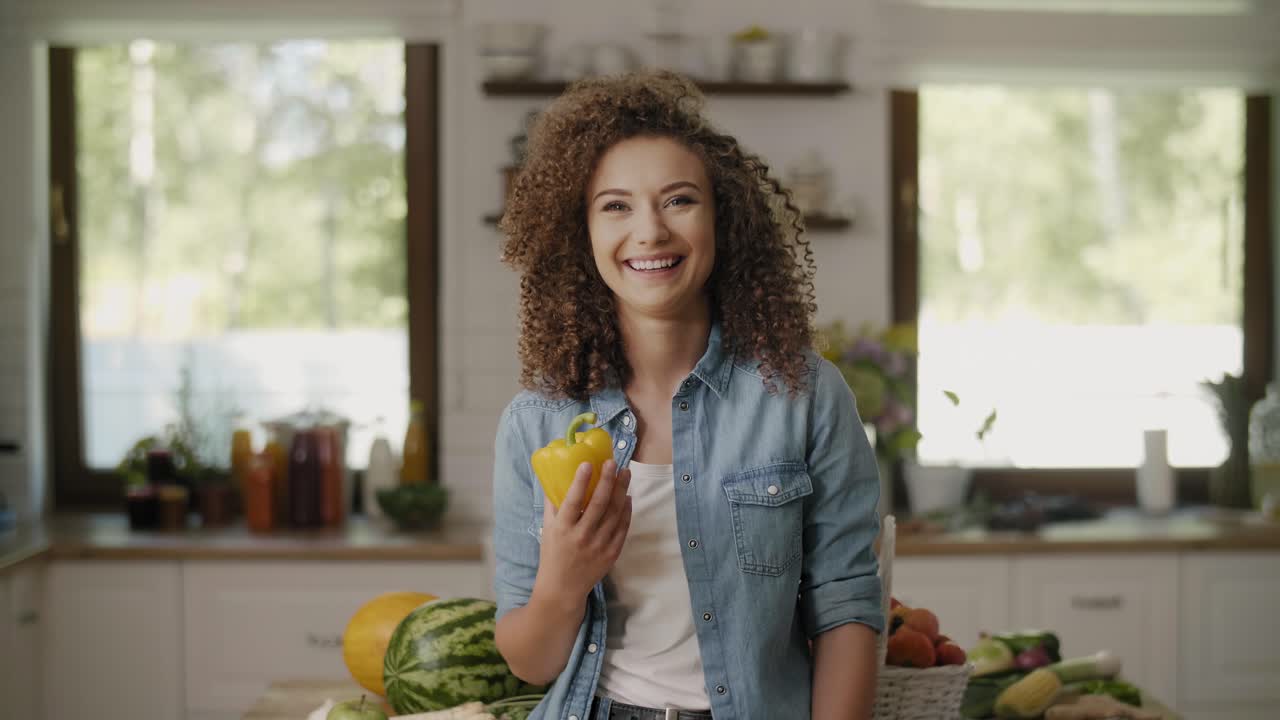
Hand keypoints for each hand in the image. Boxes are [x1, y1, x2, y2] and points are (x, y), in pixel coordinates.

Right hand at [533, 459, 631, 604]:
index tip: (588, 463)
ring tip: (625, 473)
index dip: (581, 481)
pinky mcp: (611, 554)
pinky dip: (627, 511)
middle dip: (608, 480)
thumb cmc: (552, 555)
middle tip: (613, 463)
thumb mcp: (547, 529)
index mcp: (562, 529)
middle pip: (598, 504)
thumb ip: (553, 505)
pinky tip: (628, 497)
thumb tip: (556, 478)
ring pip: (614, 514)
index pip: (572, 501)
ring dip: (621, 491)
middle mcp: (581, 536)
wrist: (562, 589)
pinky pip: (622, 528)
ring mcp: (598, 546)